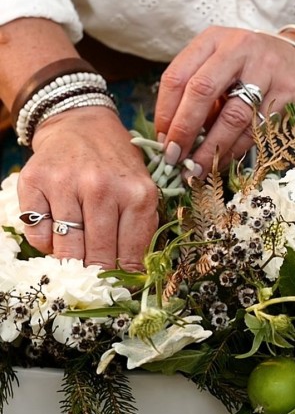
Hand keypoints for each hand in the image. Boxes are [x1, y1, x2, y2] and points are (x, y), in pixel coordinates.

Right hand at [17, 106, 158, 269]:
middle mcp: (102, 187)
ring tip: (77, 258)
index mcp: (138, 193)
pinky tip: (58, 232)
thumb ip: (140, 229)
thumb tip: (132, 276)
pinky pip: (38, 234)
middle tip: (95, 282)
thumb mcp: (142, 190)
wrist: (82, 125)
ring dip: (71, 261)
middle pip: (97, 255)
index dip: (124, 277)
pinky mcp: (34, 181)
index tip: (119, 288)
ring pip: (66, 248)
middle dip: (97, 275)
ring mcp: (66, 184)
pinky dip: (46, 243)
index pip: (131, 254)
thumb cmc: (117, 165)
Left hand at [153, 26, 294, 176]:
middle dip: (184, 130)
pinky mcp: (288, 92)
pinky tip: (222, 162)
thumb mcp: (222, 67)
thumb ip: (199, 95)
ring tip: (197, 170)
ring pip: (232, 116)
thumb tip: (173, 140)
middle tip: (174, 158)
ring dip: (211, 149)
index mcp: (213, 40)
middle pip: (201, 91)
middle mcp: (239, 49)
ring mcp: (267, 69)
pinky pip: (257, 129)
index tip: (162, 141)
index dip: (165, 113)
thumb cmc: (254, 69)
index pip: (178, 76)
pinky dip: (236, 151)